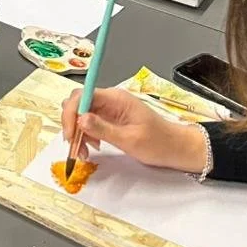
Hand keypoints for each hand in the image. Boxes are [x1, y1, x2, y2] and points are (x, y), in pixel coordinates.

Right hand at [60, 88, 207, 172]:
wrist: (176, 148)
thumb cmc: (158, 143)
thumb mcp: (130, 139)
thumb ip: (104, 129)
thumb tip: (80, 119)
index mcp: (115, 99)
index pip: (82, 96)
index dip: (71, 113)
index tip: (70, 135)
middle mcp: (110, 100)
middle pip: (78, 103)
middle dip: (72, 124)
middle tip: (75, 145)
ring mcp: (109, 109)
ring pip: (82, 114)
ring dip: (78, 131)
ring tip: (84, 151)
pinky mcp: (110, 119)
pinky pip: (90, 122)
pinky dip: (86, 134)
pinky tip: (92, 146)